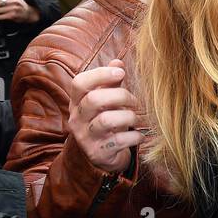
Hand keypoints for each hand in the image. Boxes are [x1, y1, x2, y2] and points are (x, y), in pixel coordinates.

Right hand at [67, 59, 144, 173]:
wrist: (100, 155)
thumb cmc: (105, 120)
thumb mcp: (106, 101)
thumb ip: (111, 82)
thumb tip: (117, 62)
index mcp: (77, 102)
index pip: (79, 83)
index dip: (100, 75)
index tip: (121, 73)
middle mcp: (77, 119)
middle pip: (94, 100)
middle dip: (121, 96)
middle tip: (135, 101)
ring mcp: (86, 137)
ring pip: (107, 120)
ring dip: (129, 117)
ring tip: (137, 119)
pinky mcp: (99, 152)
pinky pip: (120, 141)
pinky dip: (135, 136)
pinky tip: (140, 135)